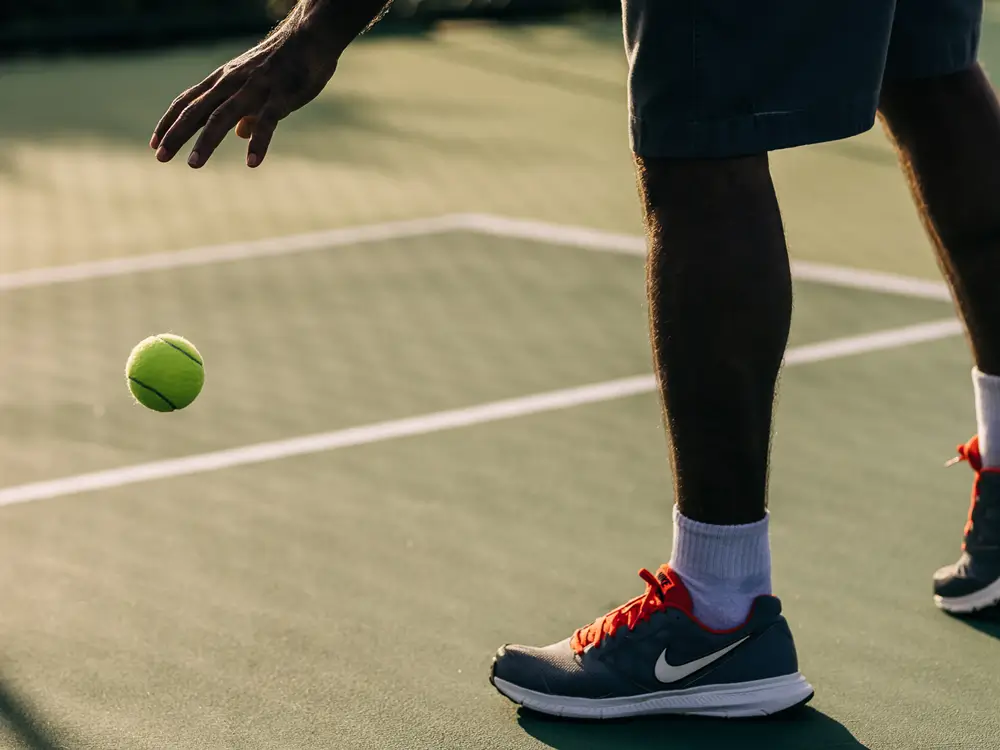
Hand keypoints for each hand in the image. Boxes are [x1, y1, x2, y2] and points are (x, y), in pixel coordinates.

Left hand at [150, 16, 339, 168]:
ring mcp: (256, 89)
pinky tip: (252, 163)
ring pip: (223, 116)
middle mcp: (232, 83)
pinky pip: (267, 122)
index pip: (188, 102)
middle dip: (176, 134)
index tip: (155, 144)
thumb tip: (240, 134)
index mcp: (224, 79)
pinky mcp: (281, 96)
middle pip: (197, 111)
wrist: (309, 37)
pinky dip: (259, 143)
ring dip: (206, 141)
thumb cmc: (284, 62)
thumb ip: (247, 110)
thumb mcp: (257, 84)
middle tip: (160, 158)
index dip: (170, 122)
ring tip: (193, 165)